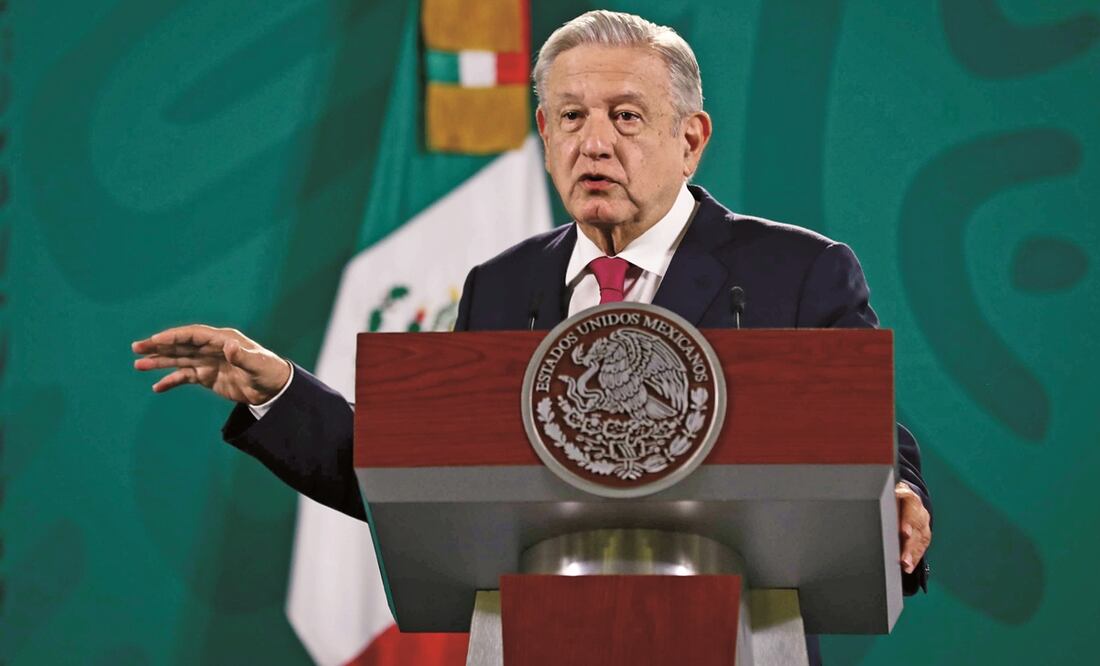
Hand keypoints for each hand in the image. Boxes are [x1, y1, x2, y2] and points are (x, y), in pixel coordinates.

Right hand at [132, 325, 290, 404]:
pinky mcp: (207, 377)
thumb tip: (228, 346)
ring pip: (179, 360)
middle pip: (181, 345)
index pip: (193, 335)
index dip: (174, 336)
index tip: (155, 341)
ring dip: (159, 361)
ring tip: (138, 364)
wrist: (273, 389)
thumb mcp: (257, 364)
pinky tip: (157, 387)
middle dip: (159, 346)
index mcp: (223, 339)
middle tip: (136, 347)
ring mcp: (208, 362)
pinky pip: (185, 377)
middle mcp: (212, 348)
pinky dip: (171, 381)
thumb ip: (242, 356)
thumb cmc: (269, 372)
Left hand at [896, 481, 931, 573]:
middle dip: (910, 543)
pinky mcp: (925, 535)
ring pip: (919, 540)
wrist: (910, 498)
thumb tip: (876, 496)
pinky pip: (921, 548)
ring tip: (905, 564)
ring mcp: (923, 524)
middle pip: (915, 528)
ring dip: (912, 554)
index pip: (910, 509)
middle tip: (903, 556)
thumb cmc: (894, 496)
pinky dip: (914, 559)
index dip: (908, 522)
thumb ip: (887, 495)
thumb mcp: (890, 491)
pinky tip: (908, 568)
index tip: (904, 533)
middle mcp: (918, 512)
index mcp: (909, 497)